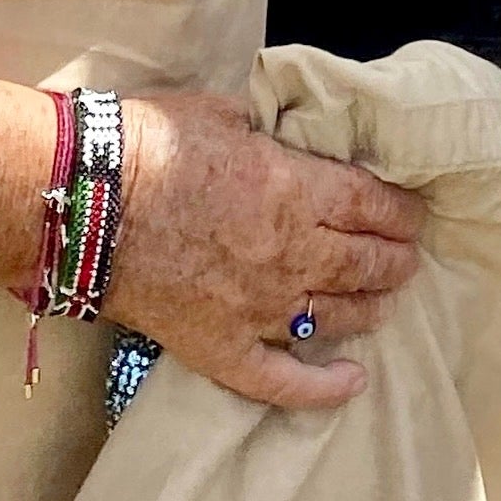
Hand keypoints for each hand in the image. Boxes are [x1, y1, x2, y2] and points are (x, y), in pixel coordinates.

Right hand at [107, 88, 424, 409]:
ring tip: (387, 302)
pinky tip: (352, 383)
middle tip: (408, 257)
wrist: (87, 205)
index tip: (412, 213)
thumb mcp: (225, 113)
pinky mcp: (221, 348)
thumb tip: (294, 136)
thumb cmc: (151, 143)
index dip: (400, 210)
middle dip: (395, 260)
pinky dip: (322, 387)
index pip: (372, 205)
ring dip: (371, 310)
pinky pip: (281, 380)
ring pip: (337, 317)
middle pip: (364, 263)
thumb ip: (271, 132)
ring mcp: (258, 309)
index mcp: (295, 191)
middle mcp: (289, 255)